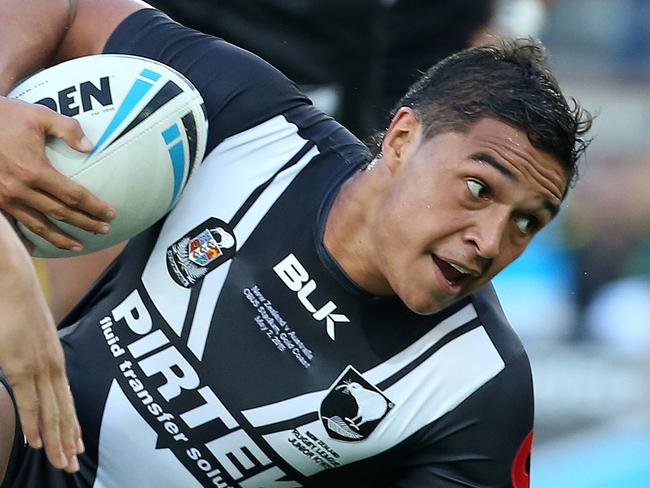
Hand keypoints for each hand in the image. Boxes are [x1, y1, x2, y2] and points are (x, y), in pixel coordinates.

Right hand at [0, 97, 115, 251]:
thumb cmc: (4, 116)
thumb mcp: (38, 115)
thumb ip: (67, 128)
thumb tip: (90, 146)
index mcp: (33, 170)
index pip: (73, 195)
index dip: (94, 206)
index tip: (111, 213)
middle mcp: (19, 189)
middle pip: (61, 213)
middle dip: (86, 223)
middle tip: (105, 230)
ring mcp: (4, 198)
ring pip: (38, 225)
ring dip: (61, 238)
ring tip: (79, 245)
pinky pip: (16, 225)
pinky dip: (30, 238)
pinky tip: (40, 247)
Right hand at [0, 216, 83, 471]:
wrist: (11, 278)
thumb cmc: (15, 303)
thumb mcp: (28, 335)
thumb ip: (30, 354)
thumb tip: (27, 369)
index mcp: (54, 356)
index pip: (66, 398)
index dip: (71, 422)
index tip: (77, 443)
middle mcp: (52, 363)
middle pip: (63, 409)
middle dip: (68, 439)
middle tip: (73, 464)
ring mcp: (39, 364)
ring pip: (50, 410)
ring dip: (55, 439)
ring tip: (61, 462)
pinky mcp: (20, 363)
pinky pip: (29, 399)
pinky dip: (35, 422)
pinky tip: (38, 442)